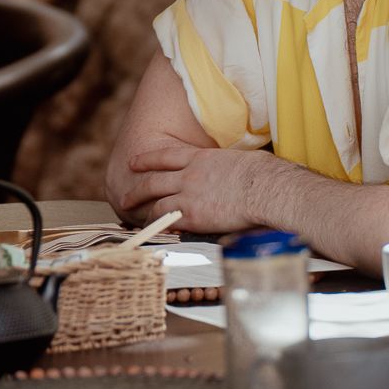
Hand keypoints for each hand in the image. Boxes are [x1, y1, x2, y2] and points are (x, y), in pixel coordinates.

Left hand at [116, 144, 272, 233]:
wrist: (264, 188)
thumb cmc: (262, 173)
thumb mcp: (239, 160)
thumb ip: (227, 165)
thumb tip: (236, 170)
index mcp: (200, 158)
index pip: (165, 156)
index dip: (147, 160)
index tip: (134, 163)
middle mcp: (189, 175)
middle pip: (153, 181)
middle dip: (136, 189)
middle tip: (124, 197)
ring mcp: (189, 196)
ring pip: (157, 203)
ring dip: (144, 211)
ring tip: (135, 218)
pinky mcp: (194, 216)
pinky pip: (169, 222)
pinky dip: (159, 226)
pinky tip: (153, 232)